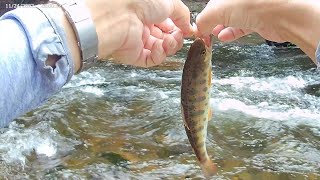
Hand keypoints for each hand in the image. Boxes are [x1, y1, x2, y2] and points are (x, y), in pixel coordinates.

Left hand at [85, 0, 192, 66]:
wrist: (118, 14)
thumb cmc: (138, 2)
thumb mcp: (168, 1)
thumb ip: (182, 14)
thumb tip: (188, 26)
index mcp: (148, 12)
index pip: (167, 24)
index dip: (179, 28)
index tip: (187, 30)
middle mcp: (143, 27)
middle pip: (166, 38)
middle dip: (176, 38)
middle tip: (178, 35)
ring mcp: (138, 41)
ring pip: (161, 50)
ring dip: (170, 46)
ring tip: (170, 40)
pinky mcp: (134, 55)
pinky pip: (152, 59)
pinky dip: (160, 54)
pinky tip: (160, 46)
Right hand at [195, 0, 319, 62]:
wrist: (282, 16)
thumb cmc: (254, 5)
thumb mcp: (218, 10)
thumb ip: (204, 19)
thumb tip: (199, 29)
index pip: (212, 5)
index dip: (204, 17)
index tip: (199, 30)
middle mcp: (240, 0)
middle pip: (221, 12)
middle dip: (211, 23)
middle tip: (206, 34)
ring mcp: (250, 9)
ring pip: (231, 19)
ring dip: (220, 29)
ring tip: (214, 36)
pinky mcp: (257, 21)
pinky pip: (241, 27)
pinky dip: (231, 33)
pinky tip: (224, 37)